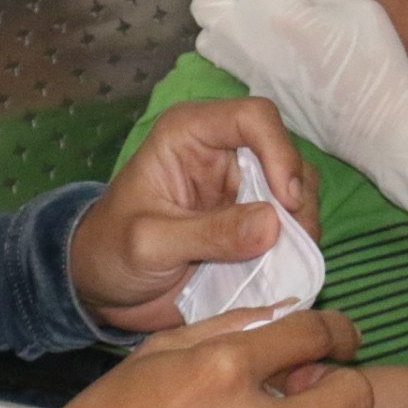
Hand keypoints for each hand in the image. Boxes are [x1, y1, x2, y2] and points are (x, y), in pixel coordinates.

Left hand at [71, 96, 319, 334]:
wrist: (105, 290)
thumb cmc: (110, 252)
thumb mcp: (150, 244)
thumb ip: (209, 233)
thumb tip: (273, 224)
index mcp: (190, 134)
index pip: (253, 118)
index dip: (280, 152)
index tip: (288, 201)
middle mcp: (223, 152)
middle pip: (286, 155)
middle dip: (298, 199)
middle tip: (297, 244)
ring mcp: (241, 188)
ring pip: (298, 190)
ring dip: (301, 225)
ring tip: (288, 262)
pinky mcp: (253, 222)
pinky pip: (292, 225)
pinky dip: (296, 246)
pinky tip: (284, 270)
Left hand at [192, 0, 407, 164]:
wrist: (378, 126)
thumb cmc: (374, 63)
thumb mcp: (351, 6)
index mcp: (271, 10)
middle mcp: (247, 39)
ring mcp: (247, 69)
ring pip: (208, 30)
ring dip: (225, 8)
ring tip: (256, 0)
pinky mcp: (255, 90)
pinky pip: (228, 57)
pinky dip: (238, 36)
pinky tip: (267, 32)